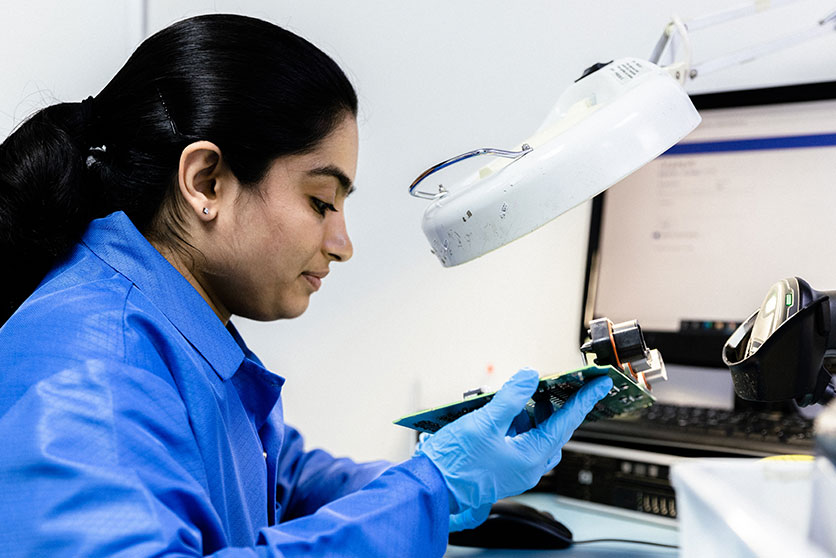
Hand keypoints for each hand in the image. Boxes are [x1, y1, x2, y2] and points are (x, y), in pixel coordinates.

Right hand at [415, 368, 611, 529]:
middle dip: (553, 405)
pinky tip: (502, 412)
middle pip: (553, 430)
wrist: (431, 488)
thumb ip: (510, 397)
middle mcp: (528, 466)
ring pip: (535, 435)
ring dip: (531, 414)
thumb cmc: (455, 463)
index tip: (600, 386)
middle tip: (558, 384)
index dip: (584, 400)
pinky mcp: (501, 467)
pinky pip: (519, 442)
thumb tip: (530, 378)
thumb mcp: (485, 422)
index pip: (566, 422)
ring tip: (520, 395)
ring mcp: (514, 468)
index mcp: (531, 457)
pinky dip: (516, 424)